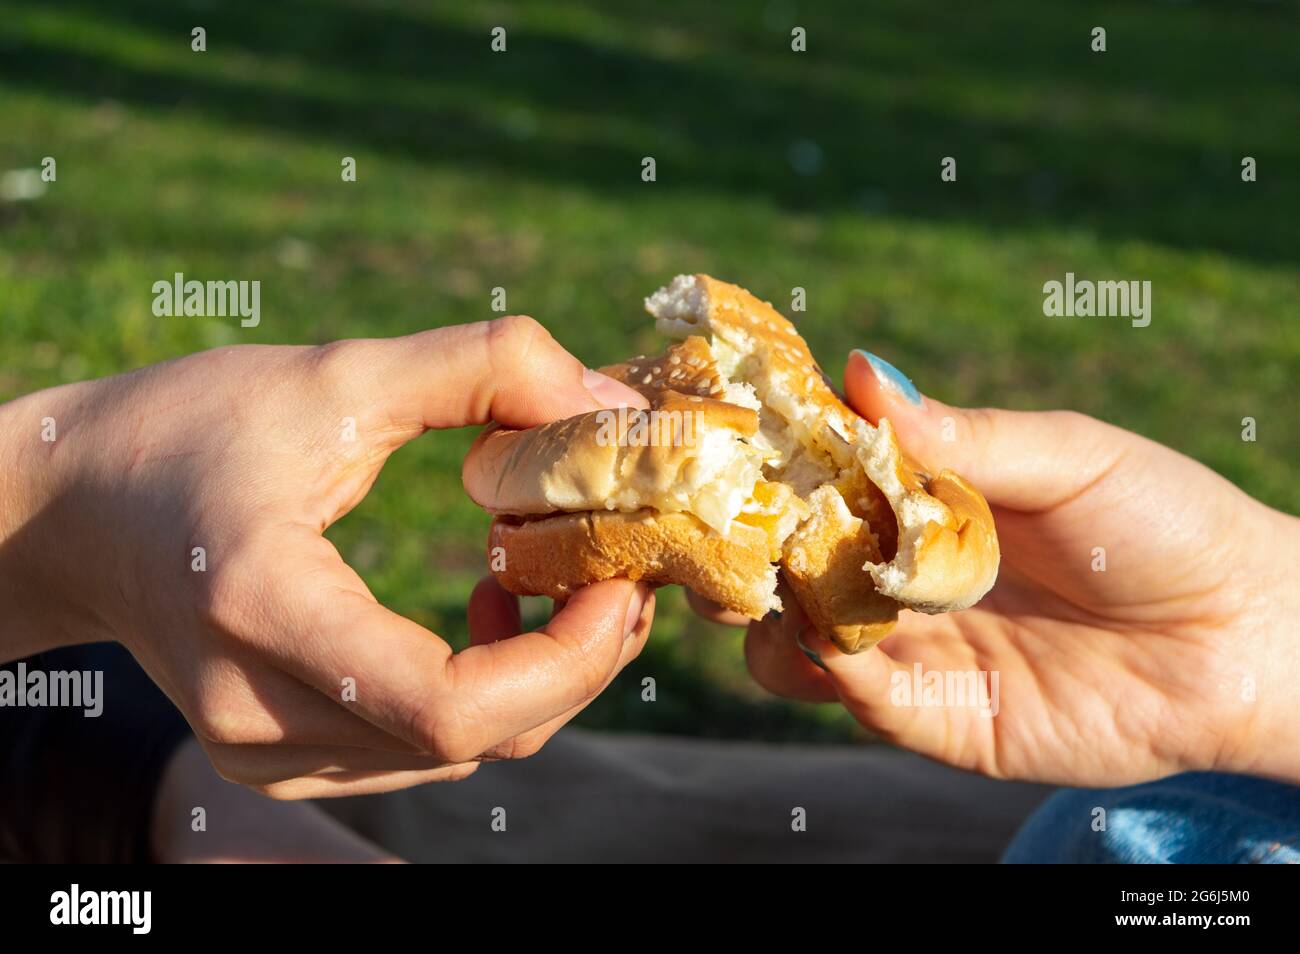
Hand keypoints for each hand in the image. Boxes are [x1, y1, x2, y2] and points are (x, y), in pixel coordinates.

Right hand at [0, 317, 653, 797]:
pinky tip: (488, 609)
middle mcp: (257, 714)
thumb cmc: (187, 429)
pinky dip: (486, 689)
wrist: (70, 507)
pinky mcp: (278, 759)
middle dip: (578, 658)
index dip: (566, 657)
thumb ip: (482, 369)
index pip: (446, 706)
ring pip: (459, 753)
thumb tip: (608, 408)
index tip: (615, 575)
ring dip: (541, 672)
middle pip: (473, 739)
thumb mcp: (334, 373)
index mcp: (264, 611)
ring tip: (556, 574)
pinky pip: (421, 750)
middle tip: (617, 566)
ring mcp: (264, 752)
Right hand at [739, 350, 1299, 786]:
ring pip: (796, 645)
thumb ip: (966, 434)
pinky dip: (837, 669)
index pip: (814, 483)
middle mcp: (899, 576)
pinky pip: (861, 701)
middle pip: (783, 569)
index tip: (727, 446)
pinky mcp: (939, 719)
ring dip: (776, 618)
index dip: (766, 467)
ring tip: (787, 589)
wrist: (1247, 638)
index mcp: (918, 502)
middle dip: (744, 553)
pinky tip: (842, 640)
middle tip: (731, 532)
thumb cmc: (1165, 523)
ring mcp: (914, 650)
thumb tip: (862, 370)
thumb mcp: (1070, 458)